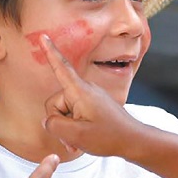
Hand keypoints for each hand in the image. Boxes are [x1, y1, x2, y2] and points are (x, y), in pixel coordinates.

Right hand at [40, 35, 139, 156]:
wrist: (134, 140)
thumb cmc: (109, 136)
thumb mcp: (76, 134)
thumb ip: (54, 124)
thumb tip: (48, 120)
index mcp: (81, 91)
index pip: (62, 68)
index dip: (50, 52)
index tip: (44, 36)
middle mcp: (85, 90)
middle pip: (56, 102)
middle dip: (58, 121)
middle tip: (71, 139)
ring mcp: (90, 98)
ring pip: (64, 111)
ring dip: (67, 129)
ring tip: (79, 142)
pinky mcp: (93, 106)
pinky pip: (75, 115)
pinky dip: (75, 129)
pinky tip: (81, 141)